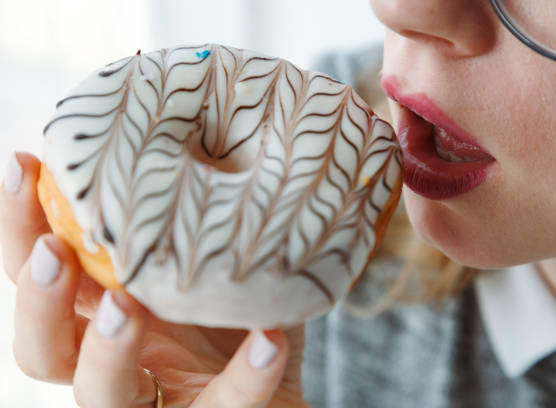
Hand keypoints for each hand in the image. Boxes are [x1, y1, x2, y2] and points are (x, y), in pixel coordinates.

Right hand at [1, 152, 308, 407]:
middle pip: (42, 351)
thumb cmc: (235, 308)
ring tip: (125, 304)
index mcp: (106, 309)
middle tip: (54, 252)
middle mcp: (118, 357)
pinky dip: (247, 375)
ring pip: (100, 395)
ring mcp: (161, 396)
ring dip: (106, 351)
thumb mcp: (213, 253)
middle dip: (37, 303)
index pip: (43, 275)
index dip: (20, 228)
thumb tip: (197, 129)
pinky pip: (224, 405)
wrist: (281, 371)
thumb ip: (195, 211)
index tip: (23, 164)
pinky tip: (269, 336)